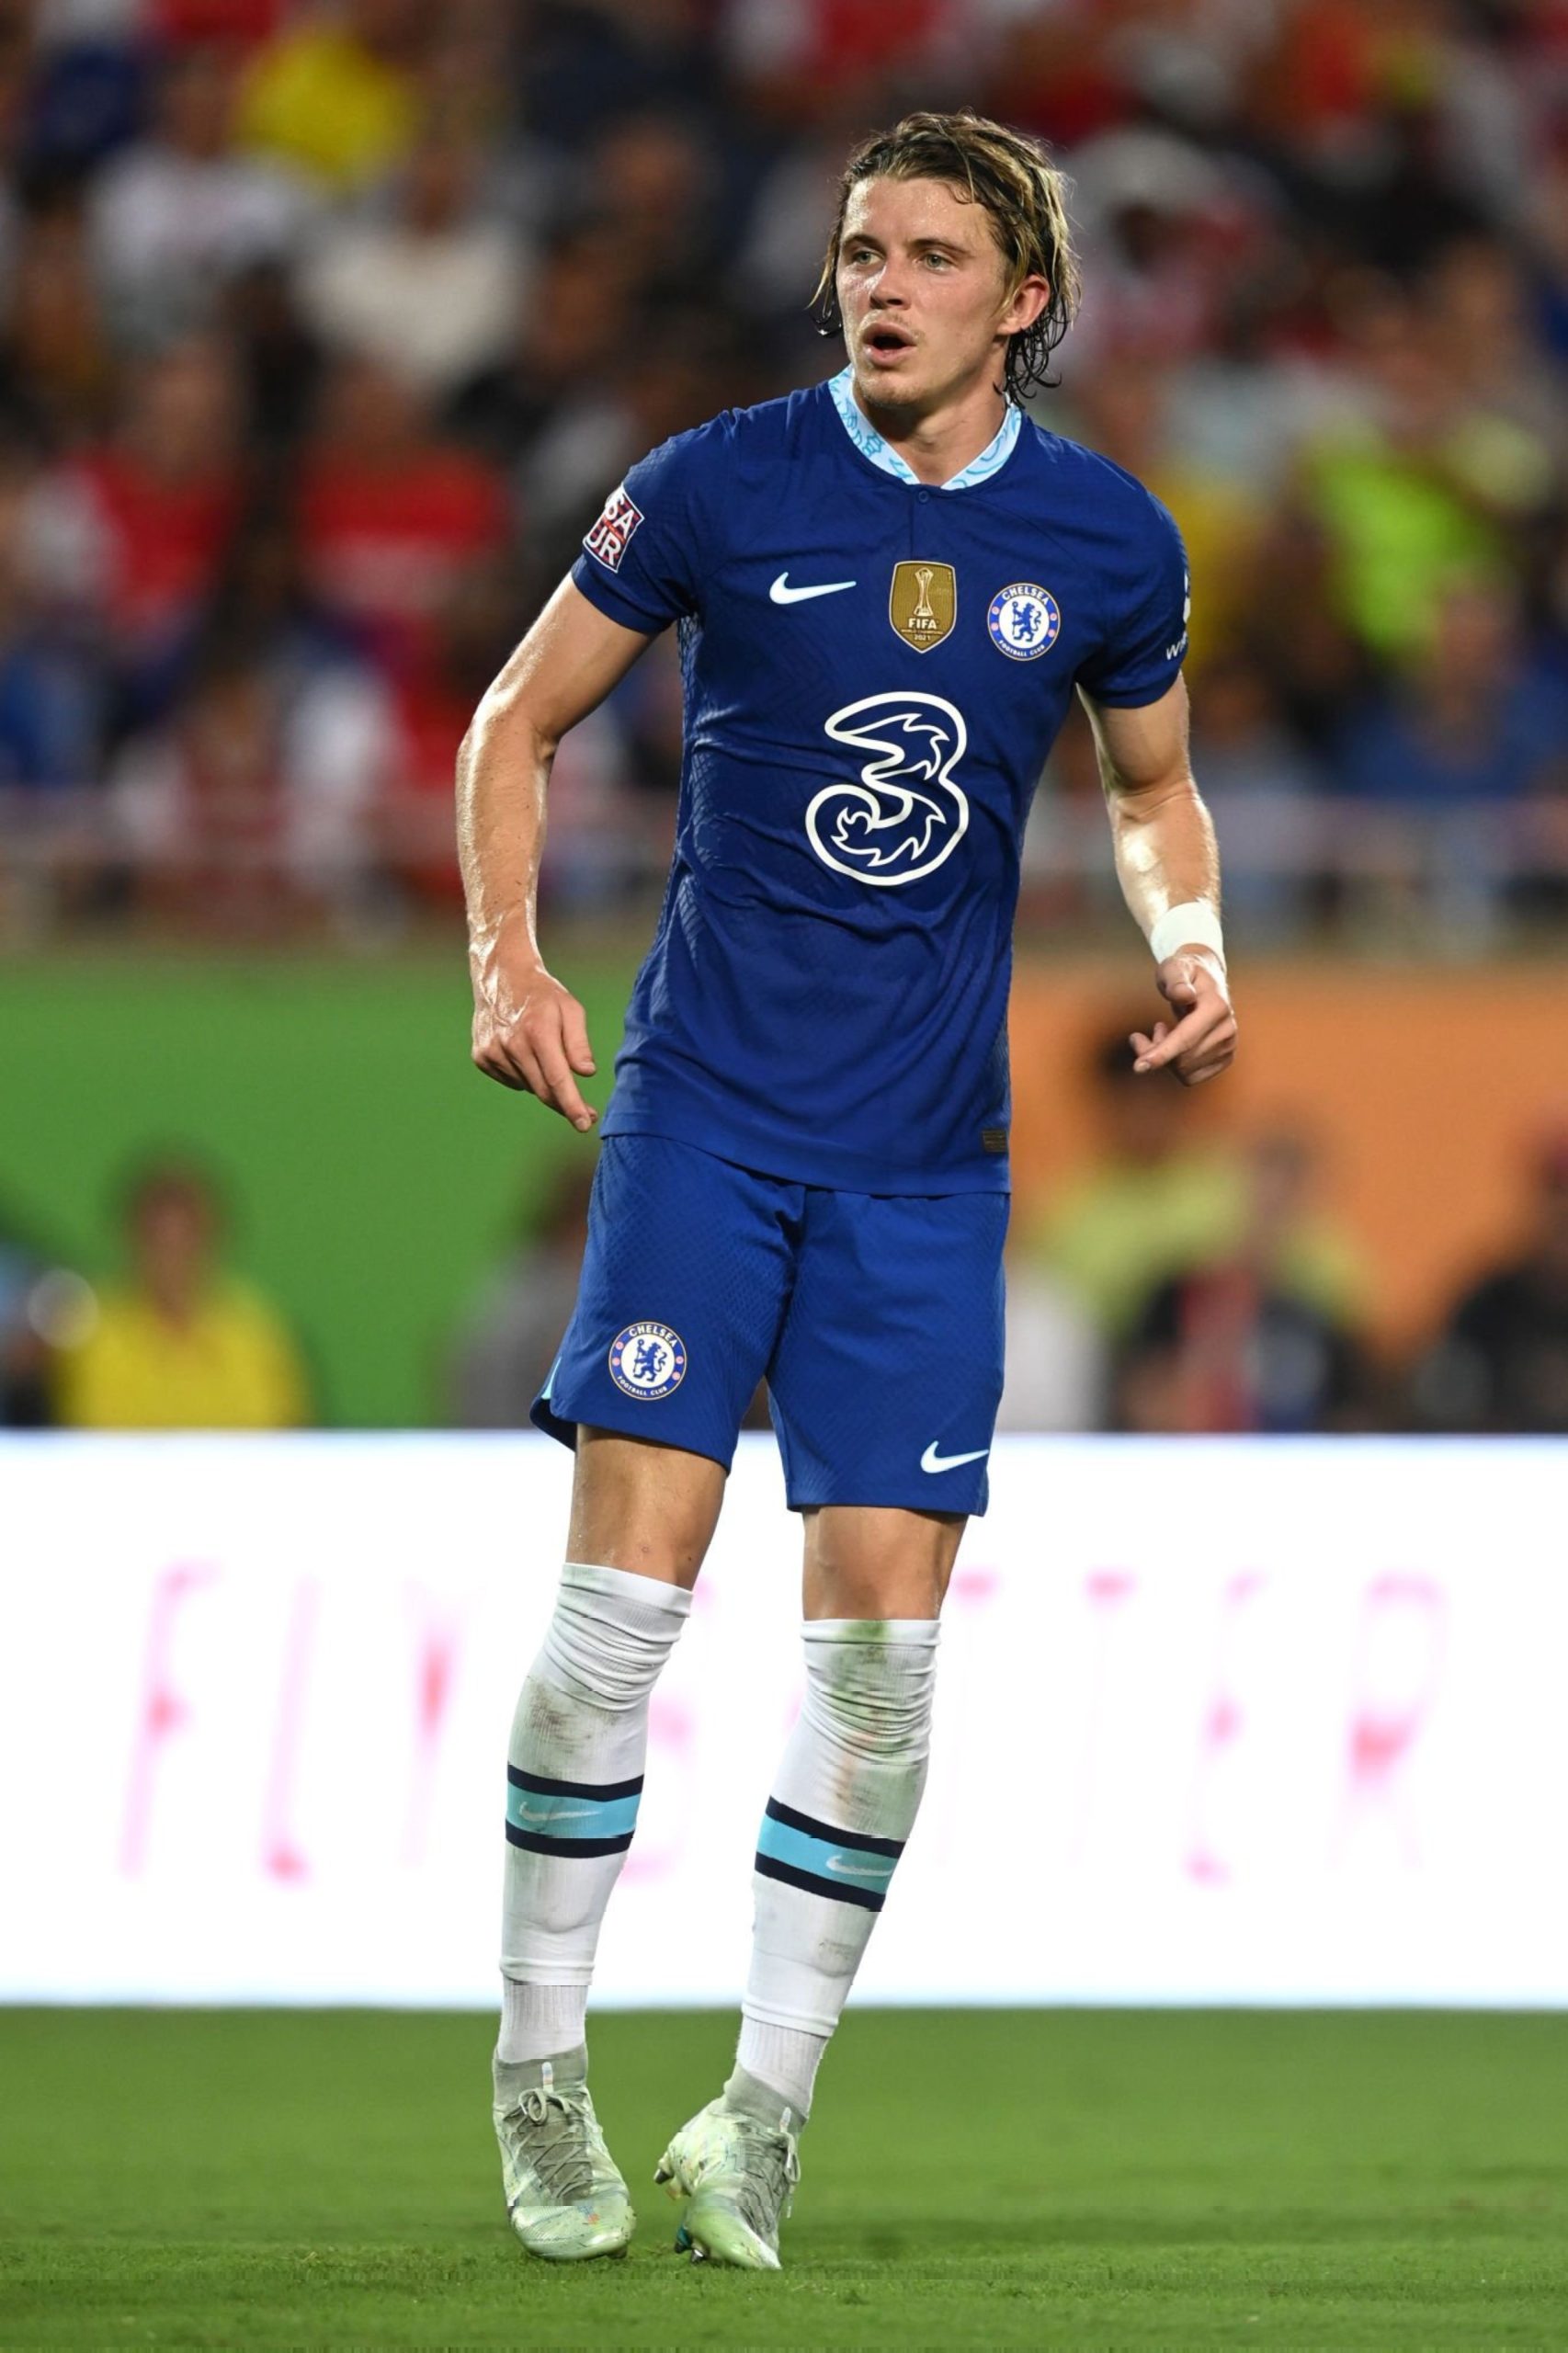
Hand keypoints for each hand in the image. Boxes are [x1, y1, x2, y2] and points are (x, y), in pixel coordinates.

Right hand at [470, 927, 597, 1130]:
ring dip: (544, 1083)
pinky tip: (525, 1054)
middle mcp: (512, 1045)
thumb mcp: (571, 1009)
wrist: (501, 977)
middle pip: (543, 1090)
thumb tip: (586, 1073)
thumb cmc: (544, 995)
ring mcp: (492, 1052)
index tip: (585, 1124)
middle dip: (566, 1104)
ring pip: (528, 1086)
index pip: (557, 1079)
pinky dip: (524, 1075)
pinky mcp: (481, 1057)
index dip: (572, 1105)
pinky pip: (511, 1080)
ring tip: (546, 1055)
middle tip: (586, 1111)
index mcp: (538, 1032)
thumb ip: (579, 1043)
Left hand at [1131, 948, 1235, 1086]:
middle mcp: (1227, 1030)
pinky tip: (1170, 1046)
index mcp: (1216, 1007)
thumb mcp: (1174, 967)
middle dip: (1154, 1053)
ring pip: (1185, 1072)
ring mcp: (1229, 1046)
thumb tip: (1183, 994)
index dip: (1161, 1054)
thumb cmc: (1185, 973)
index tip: (1139, 1066)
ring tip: (1160, 1032)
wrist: (1207, 981)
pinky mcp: (1224, 1059)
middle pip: (1182, 1060)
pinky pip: (1191, 1077)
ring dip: (1163, 1058)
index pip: (1186, 1039)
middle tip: (1140, 1036)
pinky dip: (1174, 1067)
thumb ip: (1175, 980)